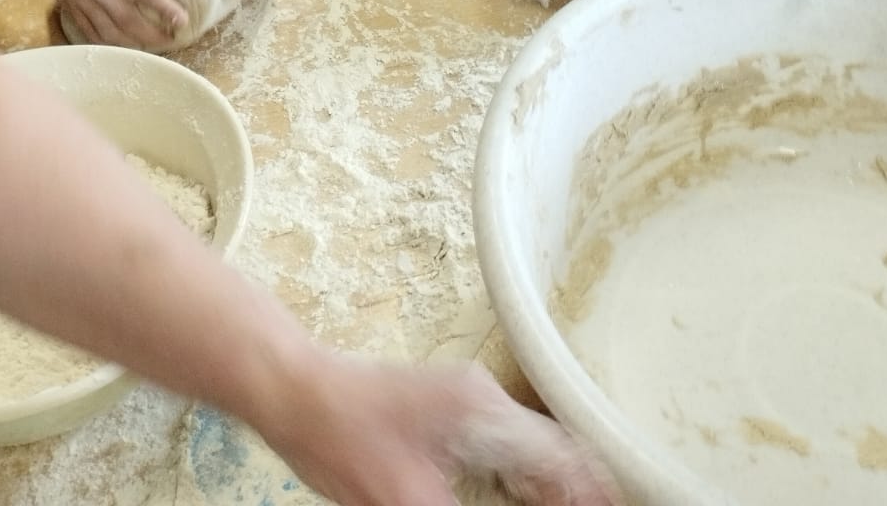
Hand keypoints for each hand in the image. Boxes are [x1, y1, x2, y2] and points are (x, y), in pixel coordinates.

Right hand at [28, 0, 187, 46]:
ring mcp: (83, 2)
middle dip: (153, 36)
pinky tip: (118, 45)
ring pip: (109, 34)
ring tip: (150, 47)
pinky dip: (106, 43)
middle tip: (171, 40)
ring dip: (131, 44)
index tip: (182, 20)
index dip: (166, 9)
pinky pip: (89, 33)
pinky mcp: (69, 8)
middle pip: (129, 23)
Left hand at [264, 356, 615, 505]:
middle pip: (555, 451)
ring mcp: (468, 401)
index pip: (561, 458)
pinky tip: (527, 501)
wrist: (294, 392)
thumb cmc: (340, 437)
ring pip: (533, 450)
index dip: (592, 492)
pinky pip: (508, 447)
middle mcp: (485, 399)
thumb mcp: (404, 501)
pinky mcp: (449, 412)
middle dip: (577, 493)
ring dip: (553, 489)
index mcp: (484, 411)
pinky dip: (526, 480)